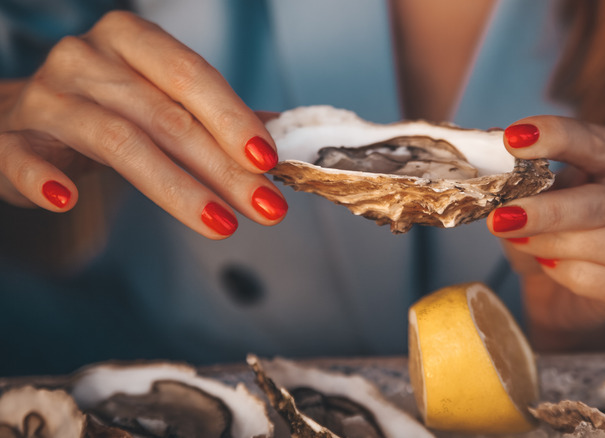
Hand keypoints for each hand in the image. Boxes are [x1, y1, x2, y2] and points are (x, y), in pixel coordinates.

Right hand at [0, 11, 286, 238]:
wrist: (20, 120)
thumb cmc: (105, 108)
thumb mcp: (159, 99)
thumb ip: (215, 116)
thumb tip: (280, 135)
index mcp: (131, 41)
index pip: (191, 75)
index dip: (233, 119)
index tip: (270, 161)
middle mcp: (86, 60)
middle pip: (165, 115)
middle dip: (223, 167)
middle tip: (265, 206)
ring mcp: (46, 98)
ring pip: (117, 140)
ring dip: (175, 187)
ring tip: (221, 223)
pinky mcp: (9, 139)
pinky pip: (24, 158)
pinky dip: (44, 179)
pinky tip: (69, 201)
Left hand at [487, 116, 604, 349]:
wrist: (556, 289)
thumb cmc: (547, 228)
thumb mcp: (531, 194)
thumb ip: (520, 175)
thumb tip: (489, 147)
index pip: (598, 141)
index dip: (557, 137)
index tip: (513, 140)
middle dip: (551, 210)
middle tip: (502, 216)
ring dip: (560, 244)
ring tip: (523, 242)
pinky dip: (575, 276)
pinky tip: (550, 267)